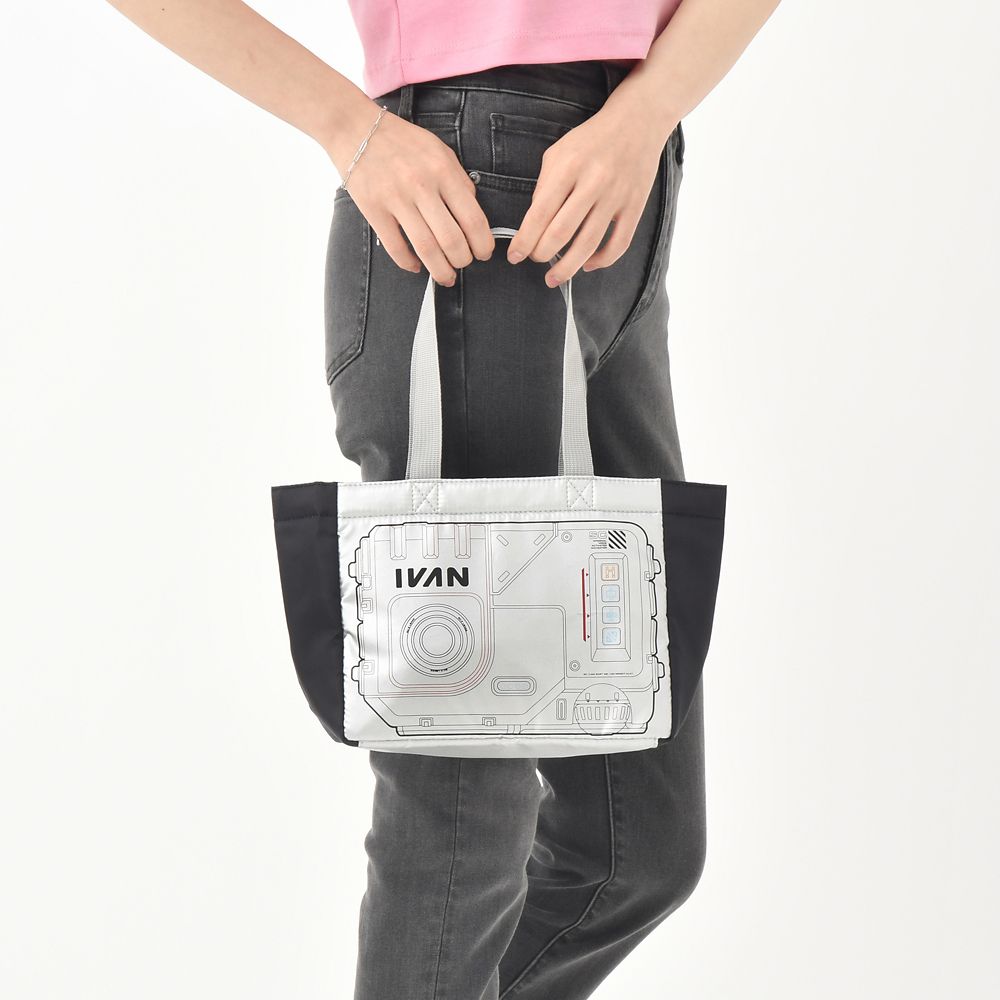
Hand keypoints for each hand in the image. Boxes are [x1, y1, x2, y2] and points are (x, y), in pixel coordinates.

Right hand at [332, 107, 494, 284]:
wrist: (355, 128)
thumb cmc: (402, 141)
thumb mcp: (439, 151)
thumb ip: (459, 180)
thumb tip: (472, 214)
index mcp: (443, 171)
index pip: (473, 219)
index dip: (483, 244)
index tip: (484, 253)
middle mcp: (421, 186)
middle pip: (452, 240)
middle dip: (463, 261)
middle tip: (464, 264)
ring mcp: (396, 199)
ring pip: (426, 249)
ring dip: (441, 270)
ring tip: (446, 277)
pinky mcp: (373, 209)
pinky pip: (395, 247)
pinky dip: (409, 263)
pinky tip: (416, 266)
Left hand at [506, 102, 675, 286]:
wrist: (637, 122)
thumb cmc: (590, 141)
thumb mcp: (557, 153)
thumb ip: (544, 187)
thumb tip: (535, 225)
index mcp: (568, 167)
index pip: (539, 214)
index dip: (524, 241)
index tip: (514, 256)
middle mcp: (592, 182)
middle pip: (561, 233)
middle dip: (541, 254)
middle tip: (534, 260)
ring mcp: (616, 196)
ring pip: (588, 244)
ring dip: (567, 268)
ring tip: (553, 279)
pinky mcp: (635, 206)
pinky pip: (619, 244)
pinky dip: (602, 260)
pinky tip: (588, 265)